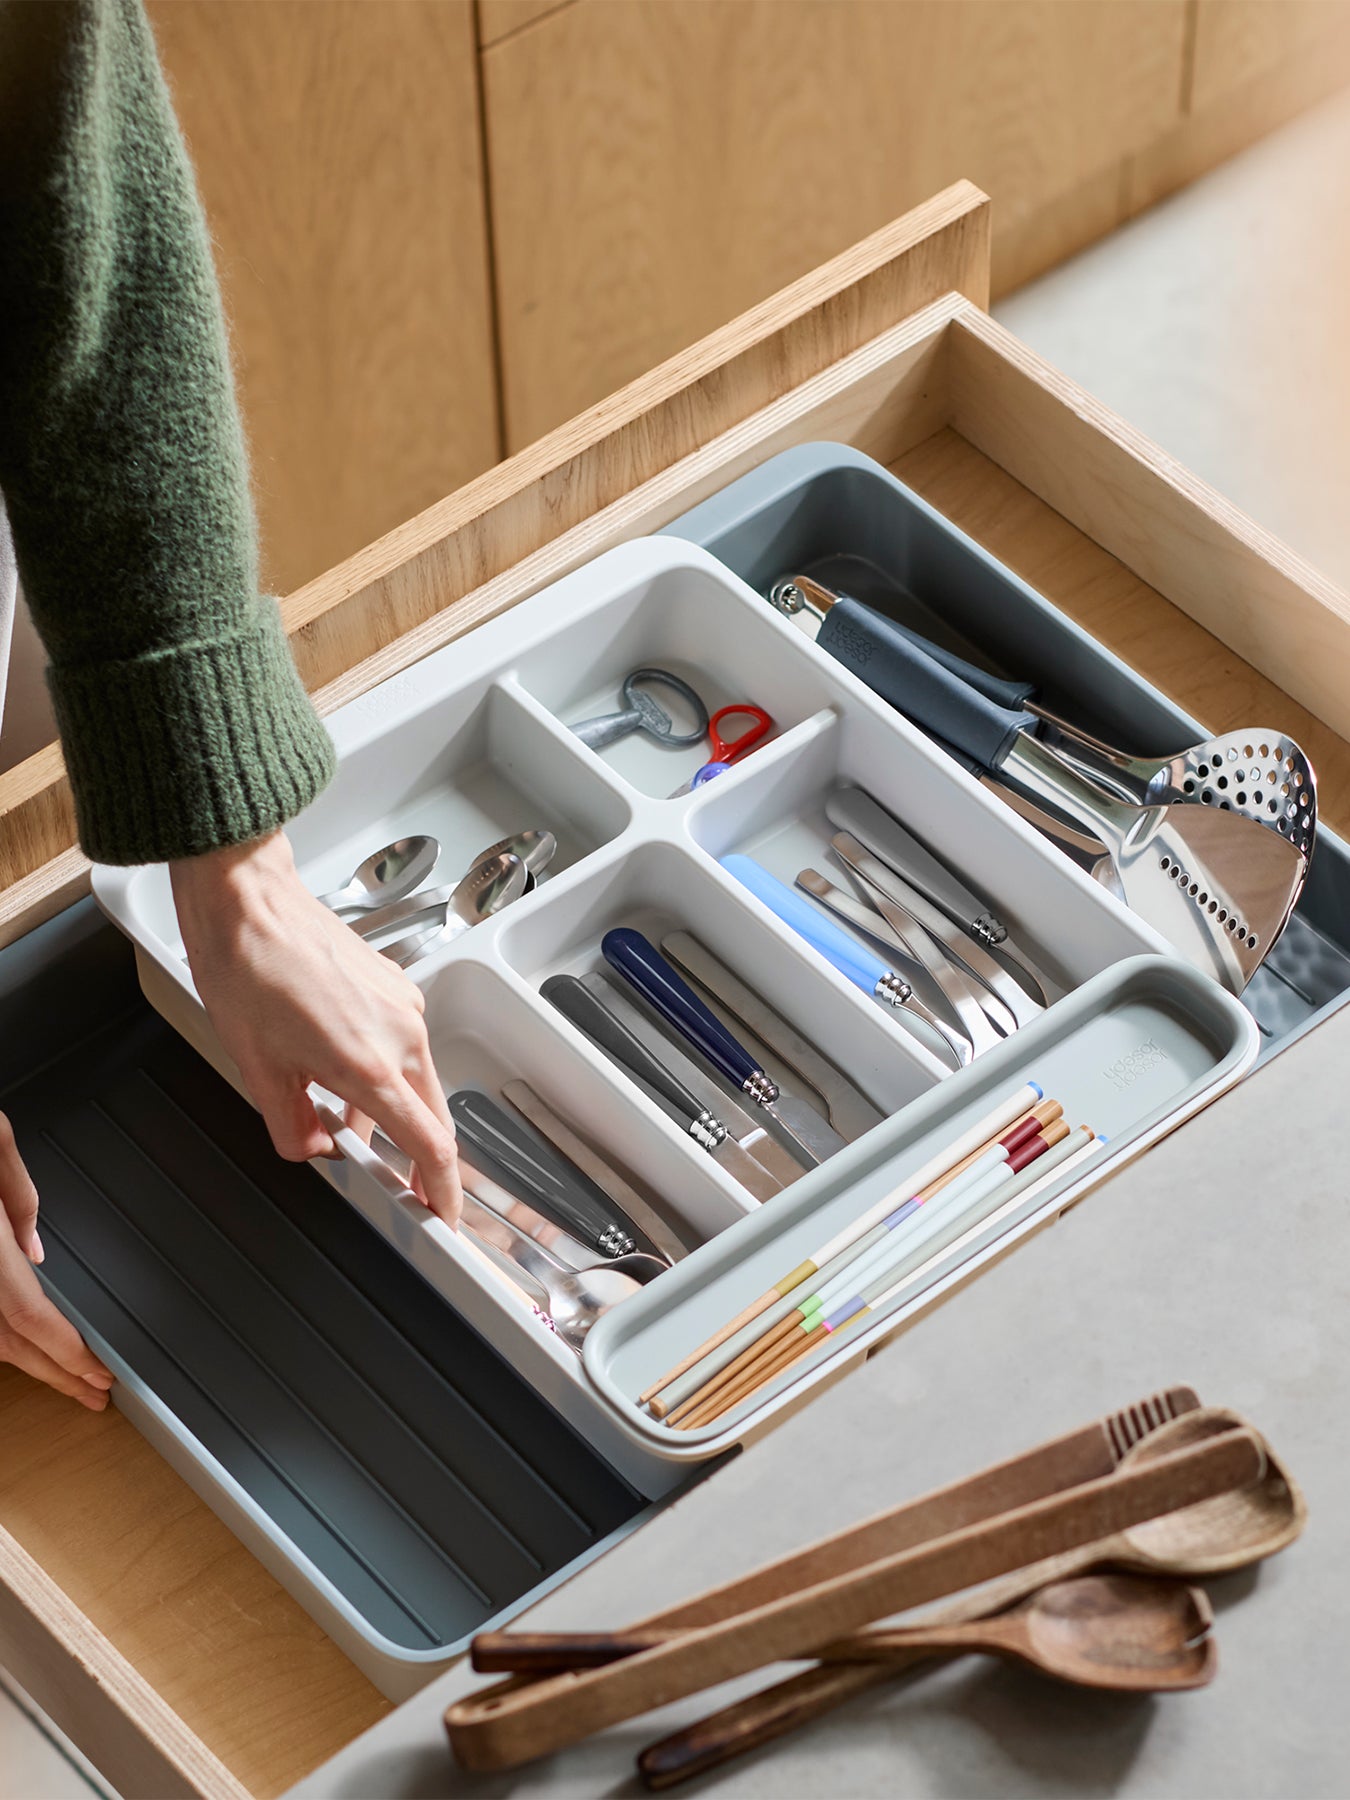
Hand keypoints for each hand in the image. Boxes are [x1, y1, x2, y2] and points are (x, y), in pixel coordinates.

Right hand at [0, 1112, 113, 1406]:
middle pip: (7, 1343)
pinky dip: (1, 1336)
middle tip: (93, 1394)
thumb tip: (33, 1254)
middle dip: (55, 1374)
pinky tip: (18, 1346)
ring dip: (25, 1362)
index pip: (28, 1317)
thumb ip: (18, 1196)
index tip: (98, 1374)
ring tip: (66, 1379)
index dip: (66, 1354)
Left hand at [171, 831, 462, 1224]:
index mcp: (370, 1065)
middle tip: (399, 1184)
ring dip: (389, 1110)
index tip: (443, 1214)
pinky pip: (405, 1045)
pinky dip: (384, 1070)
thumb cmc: (248, 968)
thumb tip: (312, 1148)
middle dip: (418, 1158)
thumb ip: (291, 1126)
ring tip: (335, 1115)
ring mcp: (404, 1007)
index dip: (442, 1191)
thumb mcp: (257, 1068)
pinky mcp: (397, 987)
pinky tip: (338, 1068)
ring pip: (417, 1080)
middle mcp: (401, 1036)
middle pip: (432, 1117)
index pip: (429, 1146)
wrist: (249, 901)